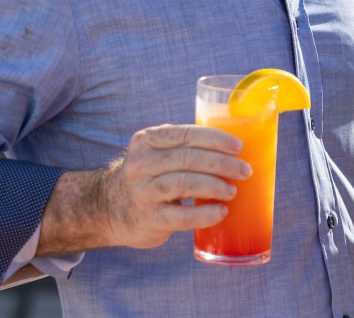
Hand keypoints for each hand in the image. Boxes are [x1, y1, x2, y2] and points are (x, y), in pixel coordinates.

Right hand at [88, 124, 253, 249]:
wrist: (109, 209)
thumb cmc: (148, 177)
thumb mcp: (154, 154)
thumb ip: (182, 147)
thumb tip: (233, 150)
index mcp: (146, 140)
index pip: (185, 134)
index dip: (215, 139)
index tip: (238, 147)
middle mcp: (141, 163)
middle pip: (188, 158)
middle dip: (222, 164)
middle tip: (244, 171)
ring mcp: (143, 191)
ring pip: (185, 184)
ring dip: (215, 186)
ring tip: (233, 191)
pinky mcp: (149, 219)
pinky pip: (182, 216)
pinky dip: (206, 214)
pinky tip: (221, 212)